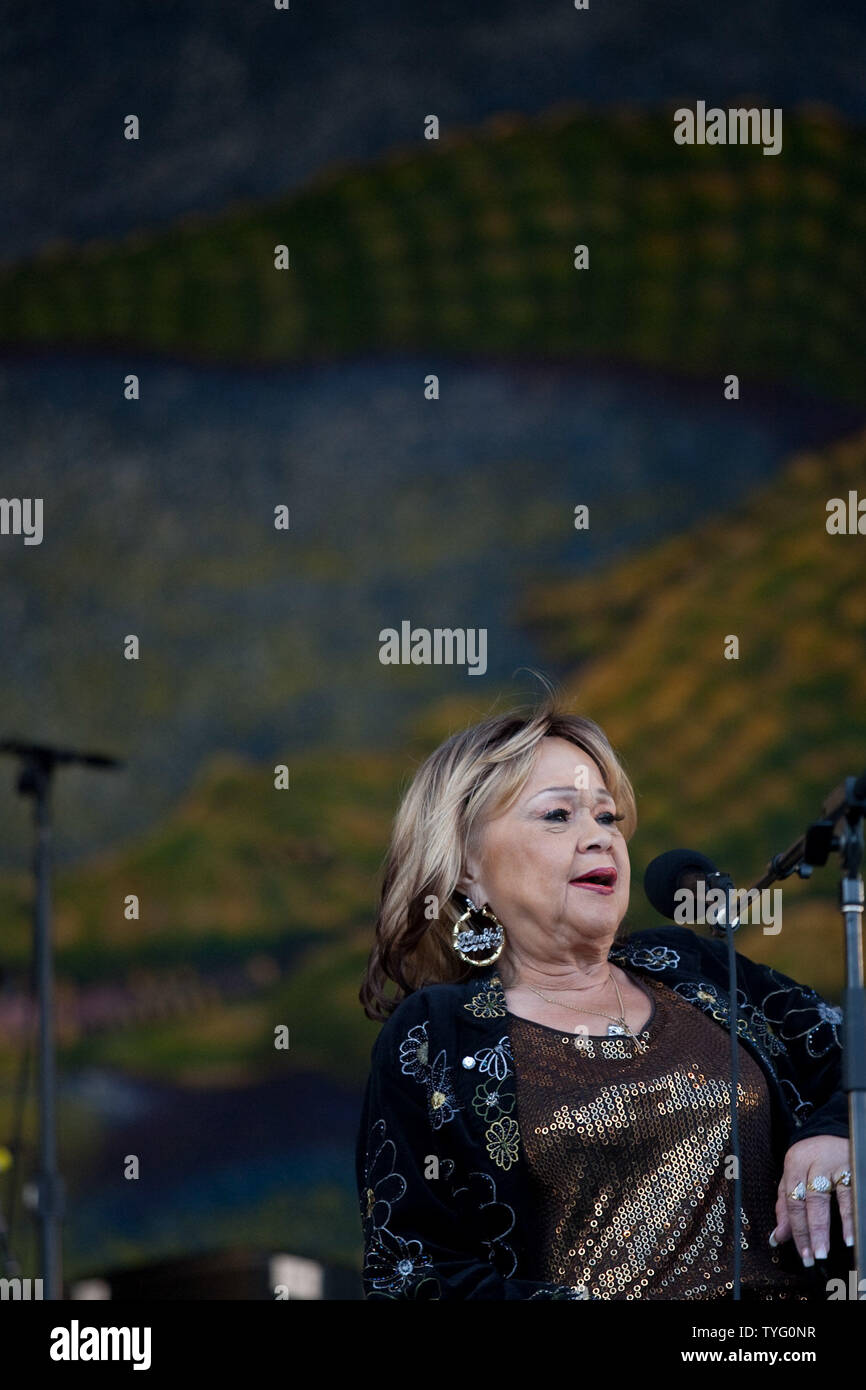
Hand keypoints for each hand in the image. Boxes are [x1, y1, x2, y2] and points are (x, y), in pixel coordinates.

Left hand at [772, 1135, 852, 1263]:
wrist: (834, 1132)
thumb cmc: (811, 1159)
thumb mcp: (794, 1176)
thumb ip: (785, 1206)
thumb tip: (778, 1237)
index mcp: (794, 1164)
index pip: (791, 1200)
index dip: (794, 1228)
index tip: (800, 1251)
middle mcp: (812, 1163)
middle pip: (808, 1200)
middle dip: (810, 1231)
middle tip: (812, 1256)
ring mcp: (833, 1164)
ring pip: (826, 1198)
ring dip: (826, 1227)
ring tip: (825, 1250)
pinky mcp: (852, 1166)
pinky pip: (849, 1195)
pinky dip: (849, 1217)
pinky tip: (849, 1236)